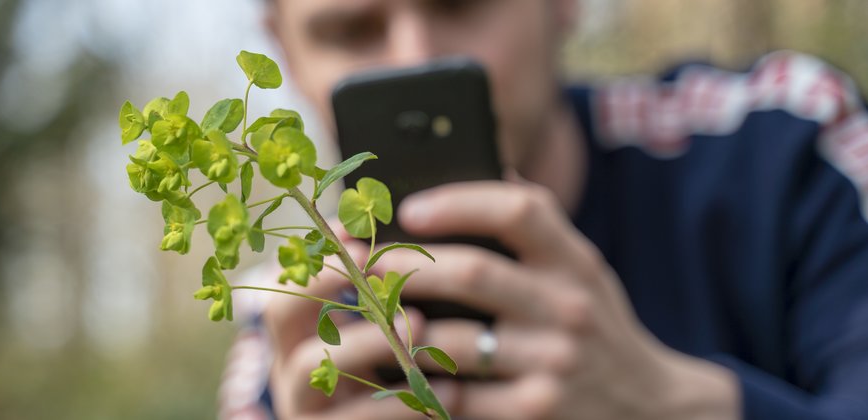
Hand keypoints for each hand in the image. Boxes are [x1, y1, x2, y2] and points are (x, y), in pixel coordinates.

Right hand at [264, 241, 456, 418]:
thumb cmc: (382, 381)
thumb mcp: (371, 338)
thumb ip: (371, 296)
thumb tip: (382, 227)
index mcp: (295, 338)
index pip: (285, 282)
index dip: (316, 262)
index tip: (360, 244)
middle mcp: (288, 369)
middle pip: (281, 317)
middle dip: (326, 288)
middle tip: (376, 272)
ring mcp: (302, 407)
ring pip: (315, 367)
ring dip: (366, 341)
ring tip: (416, 328)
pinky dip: (401, 404)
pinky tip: (450, 391)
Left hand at [364, 181, 739, 419]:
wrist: (652, 409)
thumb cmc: (594, 327)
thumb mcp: (583, 270)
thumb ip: (537, 227)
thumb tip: (485, 158)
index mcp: (576, 262)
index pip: (521, 209)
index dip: (458, 201)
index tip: (408, 208)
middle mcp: (570, 308)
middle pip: (473, 272)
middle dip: (404, 265)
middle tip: (361, 263)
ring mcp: (555, 365)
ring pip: (452, 340)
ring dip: (396, 328)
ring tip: (362, 315)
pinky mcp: (536, 413)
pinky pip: (456, 396)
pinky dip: (416, 383)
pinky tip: (391, 370)